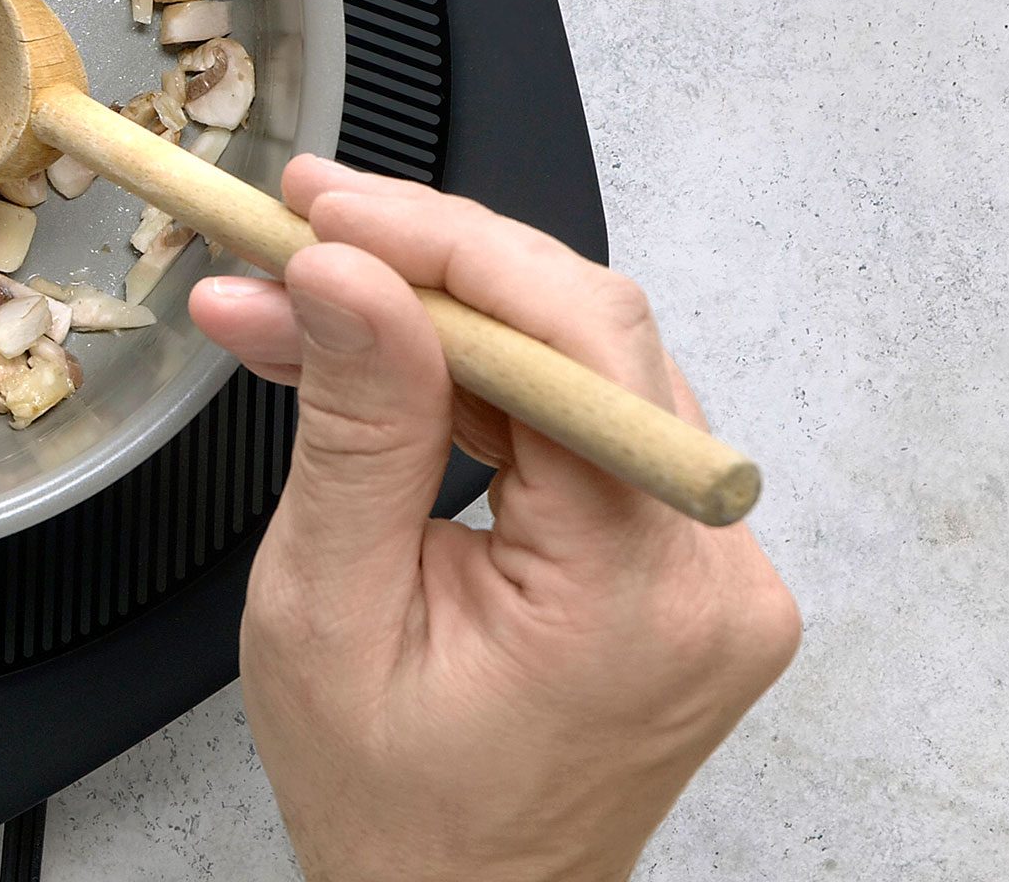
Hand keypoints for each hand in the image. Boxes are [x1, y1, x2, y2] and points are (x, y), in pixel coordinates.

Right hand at [191, 156, 798, 881]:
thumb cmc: (390, 802)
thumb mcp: (331, 605)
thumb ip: (355, 426)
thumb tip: (345, 272)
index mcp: (641, 592)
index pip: (575, 341)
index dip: (443, 245)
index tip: (324, 207)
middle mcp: (713, 567)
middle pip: (584, 334)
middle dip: (422, 265)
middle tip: (294, 225)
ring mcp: (710, 564)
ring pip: (574, 364)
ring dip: (432, 317)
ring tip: (295, 290)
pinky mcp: (680, 558)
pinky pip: (577, 419)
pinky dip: (470, 380)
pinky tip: (369, 355)